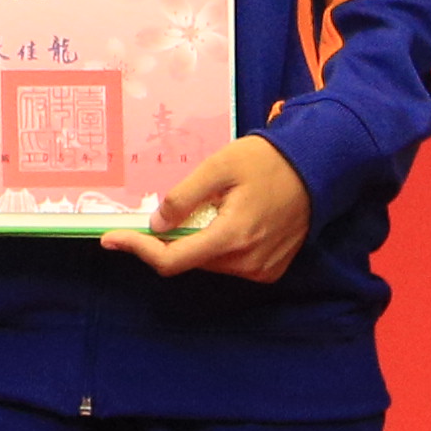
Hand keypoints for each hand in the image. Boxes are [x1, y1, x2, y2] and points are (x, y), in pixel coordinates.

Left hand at [103, 134, 312, 286]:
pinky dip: (217, 246)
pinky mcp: (271, 269)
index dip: (138, 250)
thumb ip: (184, 197)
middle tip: (156, 214)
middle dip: (166, 241)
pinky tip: (226, 219)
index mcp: (232, 237)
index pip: (172, 260)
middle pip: (188, 261)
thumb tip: (156, 225)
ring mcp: (261, 269)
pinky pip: (230, 264)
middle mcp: (246, 262)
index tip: (112, 238)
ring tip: (206, 209)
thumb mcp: (219, 167)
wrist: (318, 167)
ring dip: (194, 242)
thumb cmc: (267, 161)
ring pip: (208, 263)